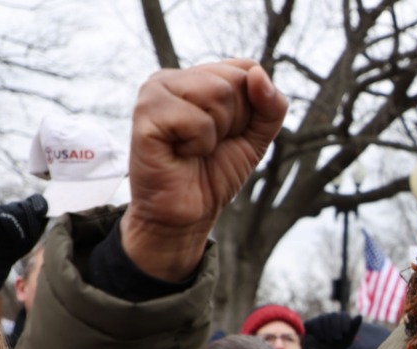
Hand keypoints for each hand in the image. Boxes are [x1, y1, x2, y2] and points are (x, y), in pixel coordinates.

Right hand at [0, 194, 49, 262]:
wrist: (3, 254)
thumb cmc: (22, 243)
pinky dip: (14, 229)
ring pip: (18, 211)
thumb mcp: (36, 231)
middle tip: (32, 235)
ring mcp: (6, 208)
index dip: (41, 204)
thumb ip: (42, 219)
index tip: (42, 213)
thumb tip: (55, 209)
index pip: (37, 199)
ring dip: (23, 226)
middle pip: (28, 206)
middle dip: (32, 221)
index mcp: (29, 208)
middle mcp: (17, 205)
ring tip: (23, 238)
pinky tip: (17, 238)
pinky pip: (8, 217)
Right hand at [121, 59, 287, 280]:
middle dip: (234, 122)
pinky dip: (199, 144)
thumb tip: (259, 74)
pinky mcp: (144, 114)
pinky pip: (197, 120)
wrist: (188, 212)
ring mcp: (155, 92)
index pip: (247, 69)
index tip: (228, 133)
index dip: (250, 109)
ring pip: (218, 94)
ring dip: (216, 133)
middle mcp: (173, 77)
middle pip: (234, 82)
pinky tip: (179, 153)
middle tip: (208, 144)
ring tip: (193, 148)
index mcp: (197, 76)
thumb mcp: (257, 136)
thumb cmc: (216, 171)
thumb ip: (271, 105)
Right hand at [295, 313, 361, 348]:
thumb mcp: (347, 340)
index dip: (345, 322)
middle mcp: (329, 318)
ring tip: (328, 341)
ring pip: (324, 318)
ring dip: (328, 332)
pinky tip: (320, 339)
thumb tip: (360, 315)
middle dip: (336, 328)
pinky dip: (319, 332)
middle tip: (336, 339)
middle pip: (334, 315)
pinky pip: (315, 322)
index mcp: (340, 321)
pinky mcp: (309, 323)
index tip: (345, 333)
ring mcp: (319, 320)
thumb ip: (354, 328)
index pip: (344, 315)